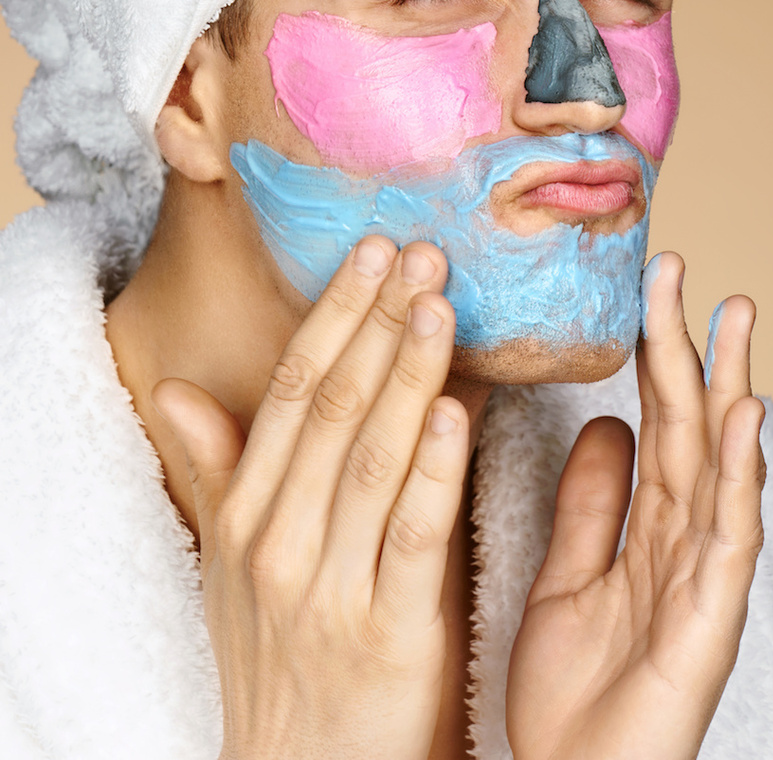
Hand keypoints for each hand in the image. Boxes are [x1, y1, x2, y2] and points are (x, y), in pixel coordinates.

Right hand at [152, 236, 468, 759]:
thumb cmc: (280, 659)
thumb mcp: (232, 565)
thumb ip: (220, 471)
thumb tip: (177, 389)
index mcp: (248, 515)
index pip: (295, 391)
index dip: (335, 315)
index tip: (373, 251)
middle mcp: (280, 541)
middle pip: (335, 408)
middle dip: (379, 321)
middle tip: (421, 250)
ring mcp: (331, 588)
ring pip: (375, 456)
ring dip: (410, 371)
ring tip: (440, 301)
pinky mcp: (389, 635)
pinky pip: (414, 534)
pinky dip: (436, 468)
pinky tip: (458, 410)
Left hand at [506, 252, 764, 759]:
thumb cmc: (575, 692)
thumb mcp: (570, 574)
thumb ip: (592, 501)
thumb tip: (608, 421)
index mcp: (648, 527)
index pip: (653, 419)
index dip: (651, 351)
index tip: (643, 282)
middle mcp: (682, 542)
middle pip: (687, 426)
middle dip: (686, 345)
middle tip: (677, 266)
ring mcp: (700, 580)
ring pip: (718, 468)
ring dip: (728, 389)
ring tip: (731, 316)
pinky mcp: (707, 623)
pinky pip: (724, 539)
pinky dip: (735, 477)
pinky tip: (739, 420)